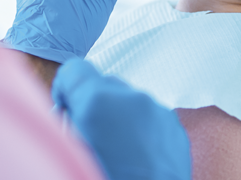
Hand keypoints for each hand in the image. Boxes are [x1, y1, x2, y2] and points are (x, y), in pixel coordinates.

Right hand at [52, 59, 191, 179]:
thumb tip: (67, 112)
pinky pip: (150, 117)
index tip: (66, 114)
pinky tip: (136, 158)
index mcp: (98, 102)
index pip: (74, 70)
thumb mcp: (69, 147)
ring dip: (119, 118)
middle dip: (94, 106)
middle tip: (91, 140)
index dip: (66, 92)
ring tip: (116, 154)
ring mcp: (158, 112)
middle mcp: (131, 99)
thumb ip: (66, 121)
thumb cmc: (102, 175)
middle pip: (104, 85)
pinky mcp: (175, 129)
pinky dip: (140, 130)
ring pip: (129, 101)